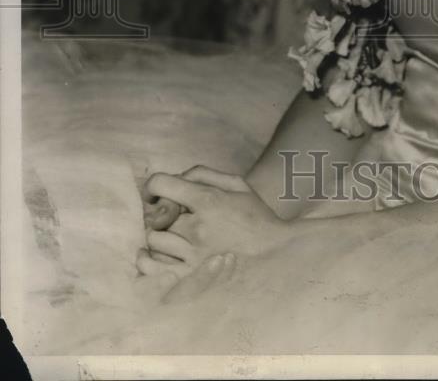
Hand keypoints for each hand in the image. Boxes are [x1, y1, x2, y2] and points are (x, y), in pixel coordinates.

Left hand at [137, 167, 288, 277]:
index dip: (154, 186)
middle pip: (155, 215)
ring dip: (159, 236)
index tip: (158, 194)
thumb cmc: (254, 215)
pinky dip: (147, 260)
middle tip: (172, 218)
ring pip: (153, 240)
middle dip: (161, 213)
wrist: (274, 252)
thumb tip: (175, 178)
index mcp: (208, 200)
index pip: (160, 184)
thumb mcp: (236, 183)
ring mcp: (192, 254)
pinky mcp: (190, 277)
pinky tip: (152, 256)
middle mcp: (197, 227)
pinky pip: (153, 268)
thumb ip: (203, 174)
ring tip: (172, 237)